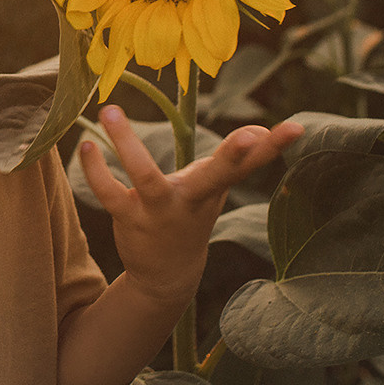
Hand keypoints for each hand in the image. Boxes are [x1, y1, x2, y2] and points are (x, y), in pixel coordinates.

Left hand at [78, 107, 301, 307]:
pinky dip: (95, 169)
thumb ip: (236, 158)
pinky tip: (86, 145)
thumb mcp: (215, 187)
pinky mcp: (130, 219)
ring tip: (111, 110)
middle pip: (217, 177)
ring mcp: (161, 212)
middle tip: (249, 135)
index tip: (297, 127)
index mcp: (215, 188)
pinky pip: (109, 193)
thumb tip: (258, 129)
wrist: (167, 273)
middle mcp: (193, 200)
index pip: (250, 164)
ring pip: (146, 178)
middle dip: (233, 157)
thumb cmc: (192, 214)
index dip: (273, 146)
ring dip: (128, 145)